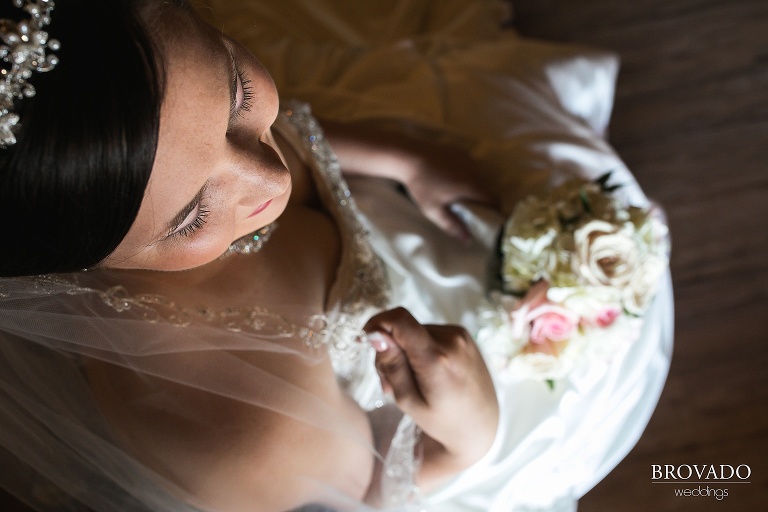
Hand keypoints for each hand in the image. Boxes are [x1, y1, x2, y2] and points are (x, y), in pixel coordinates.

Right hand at [364, 308, 498, 486]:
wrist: (482, 426)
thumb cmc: (444, 421)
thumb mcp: (409, 401)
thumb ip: (392, 365)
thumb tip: (376, 334)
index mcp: (437, 358)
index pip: (399, 319)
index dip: (378, 323)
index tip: (367, 340)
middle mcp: (451, 339)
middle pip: (403, 328)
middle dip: (390, 350)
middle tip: (390, 383)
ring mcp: (461, 335)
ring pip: (415, 331)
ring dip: (405, 352)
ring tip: (411, 382)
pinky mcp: (464, 335)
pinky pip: (429, 334)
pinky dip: (420, 350)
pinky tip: (425, 373)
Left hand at [400, 141, 497, 243]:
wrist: (409, 157)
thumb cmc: (421, 185)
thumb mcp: (434, 210)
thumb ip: (452, 226)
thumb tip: (468, 241)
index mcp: (471, 187)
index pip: (494, 200)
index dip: (495, 211)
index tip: (489, 219)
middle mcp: (475, 172)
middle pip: (488, 189)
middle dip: (483, 201)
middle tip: (472, 210)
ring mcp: (468, 160)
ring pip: (479, 178)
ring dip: (475, 188)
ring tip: (460, 196)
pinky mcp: (460, 152)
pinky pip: (470, 168)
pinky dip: (467, 176)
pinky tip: (452, 180)